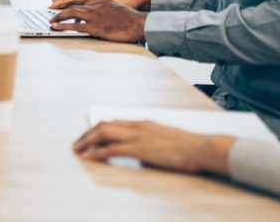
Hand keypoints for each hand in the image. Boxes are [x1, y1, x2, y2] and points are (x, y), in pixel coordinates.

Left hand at [50, 0, 146, 41]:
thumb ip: (107, 10)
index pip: (82, 1)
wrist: (139, 24)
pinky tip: (55, 26)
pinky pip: (74, 26)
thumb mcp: (117, 10)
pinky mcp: (95, 26)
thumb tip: (102, 16)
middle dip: (60, 8)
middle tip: (51, 11)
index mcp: (102, 1)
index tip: (62, 6)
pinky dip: (63, 25)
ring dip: (58, 16)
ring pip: (71, 13)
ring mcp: (94, 16)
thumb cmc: (132, 20)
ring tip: (51, 20)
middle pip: (73, 5)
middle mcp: (96, 6)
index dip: (71, 4)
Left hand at [74, 120, 235, 174]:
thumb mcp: (166, 139)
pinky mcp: (141, 148)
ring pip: (104, 133)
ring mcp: (139, 135)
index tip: (88, 136)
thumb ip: (152, 141)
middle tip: (77, 144)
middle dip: (87, 134)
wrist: (203, 147)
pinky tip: (89, 157)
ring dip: (87, 141)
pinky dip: (97, 152)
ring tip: (77, 150)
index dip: (98, 128)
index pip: (114, 122)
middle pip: (104, 125)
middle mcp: (138, 125)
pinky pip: (113, 148)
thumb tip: (143, 150)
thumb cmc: (190, 147)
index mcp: (144, 123)